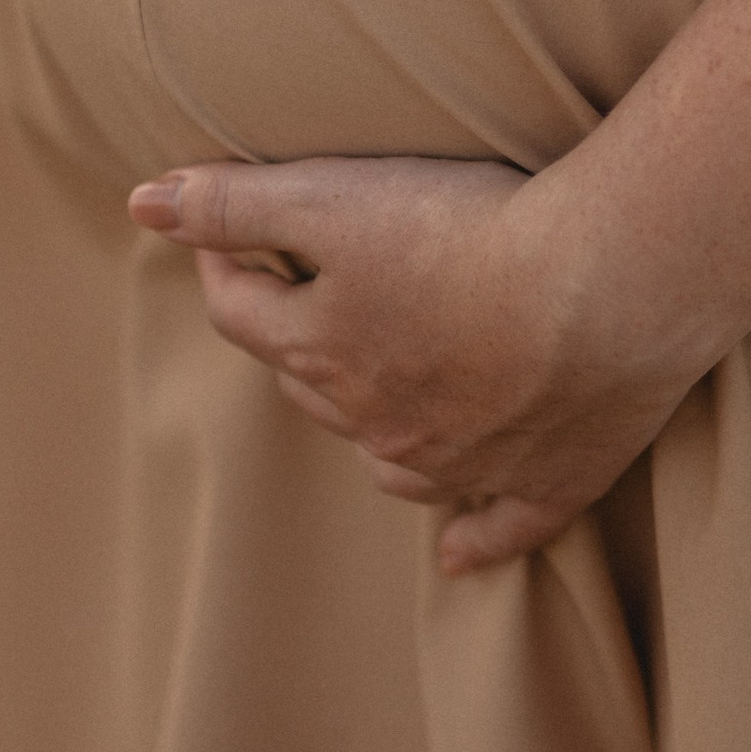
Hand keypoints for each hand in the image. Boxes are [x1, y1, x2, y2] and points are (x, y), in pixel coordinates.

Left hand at [127, 152, 709, 576]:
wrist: (609, 289)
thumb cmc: (472, 232)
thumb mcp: (334, 198)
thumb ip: (234, 203)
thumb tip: (141, 203)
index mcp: (323, 350)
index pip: (242, 312)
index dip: (225, 265)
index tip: (226, 234)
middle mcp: (379, 421)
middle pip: (311, 387)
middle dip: (299, 340)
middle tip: (312, 292)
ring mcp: (462, 462)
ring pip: (387, 459)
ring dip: (370, 430)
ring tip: (375, 393)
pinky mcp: (547, 482)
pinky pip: (497, 527)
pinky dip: (474, 535)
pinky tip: (456, 554)